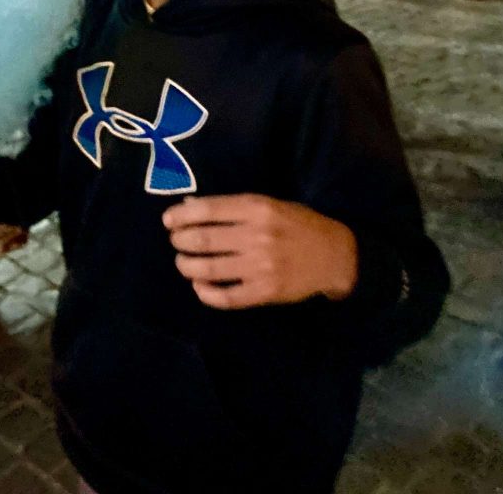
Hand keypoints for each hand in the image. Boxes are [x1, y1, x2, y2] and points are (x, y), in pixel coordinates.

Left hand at [162, 194, 357, 309]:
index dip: (181, 216)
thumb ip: (231, 207)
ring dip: (187, 267)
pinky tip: (200, 287)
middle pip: (203, 240)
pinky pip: (227, 297)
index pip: (208, 210)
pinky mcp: (266, 292)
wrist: (335, 255)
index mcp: (258, 208)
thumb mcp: (268, 205)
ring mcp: (261, 267)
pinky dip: (206, 293)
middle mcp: (257, 236)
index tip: (168, 220)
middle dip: (180, 241)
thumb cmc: (297, 224)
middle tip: (176, 242)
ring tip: (184, 263)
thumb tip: (189, 206)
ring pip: (209, 270)